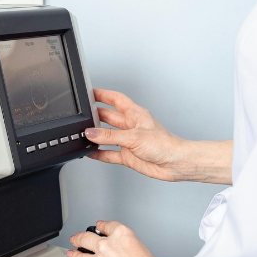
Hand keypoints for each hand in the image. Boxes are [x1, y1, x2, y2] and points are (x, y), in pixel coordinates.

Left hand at [68, 221, 174, 256]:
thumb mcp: (142, 248)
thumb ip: (126, 245)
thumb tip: (120, 249)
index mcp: (121, 235)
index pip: (107, 225)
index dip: (101, 226)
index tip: (98, 227)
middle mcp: (107, 246)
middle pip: (86, 238)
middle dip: (79, 238)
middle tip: (75, 238)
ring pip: (81, 256)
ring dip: (75, 255)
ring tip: (72, 254)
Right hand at [85, 89, 232, 184]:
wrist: (175, 164)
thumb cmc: (165, 145)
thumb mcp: (134, 136)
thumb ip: (110, 136)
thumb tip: (91, 133)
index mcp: (135, 114)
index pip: (115, 99)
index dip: (102, 94)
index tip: (89, 92)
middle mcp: (131, 126)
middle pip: (108, 117)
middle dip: (95, 116)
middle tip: (81, 116)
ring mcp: (128, 141)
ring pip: (107, 136)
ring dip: (96, 136)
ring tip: (82, 135)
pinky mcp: (128, 155)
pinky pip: (109, 153)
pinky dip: (99, 154)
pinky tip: (90, 153)